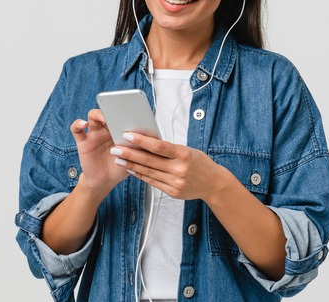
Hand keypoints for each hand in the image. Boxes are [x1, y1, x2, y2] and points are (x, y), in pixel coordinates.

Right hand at [69, 109, 129, 193]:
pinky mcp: (83, 142)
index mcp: (119, 130)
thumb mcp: (132, 157)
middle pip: (108, 111)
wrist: (105, 181)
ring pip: (92, 116)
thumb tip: (144, 136)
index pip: (122, 115)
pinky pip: (76, 129)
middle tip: (119, 113)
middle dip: (113, 109)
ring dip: (98, 114)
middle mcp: (106, 129)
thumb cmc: (120, 167)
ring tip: (104, 118)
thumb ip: (137, 146)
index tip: (133, 112)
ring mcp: (94, 134)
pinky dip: (78, 124)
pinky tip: (84, 124)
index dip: (127, 111)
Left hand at [110, 132, 230, 200]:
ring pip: (148, 172)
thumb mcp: (187, 150)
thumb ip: (169, 148)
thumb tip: (146, 141)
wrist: (213, 183)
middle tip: (115, 148)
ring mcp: (176, 183)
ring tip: (118, 159)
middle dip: (130, 154)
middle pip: (150, 160)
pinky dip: (140, 175)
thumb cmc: (198, 162)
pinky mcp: (172, 192)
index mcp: (184, 154)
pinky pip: (152, 182)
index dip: (142, 140)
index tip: (127, 135)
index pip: (159, 146)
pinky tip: (131, 169)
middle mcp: (180, 169)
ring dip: (131, 165)